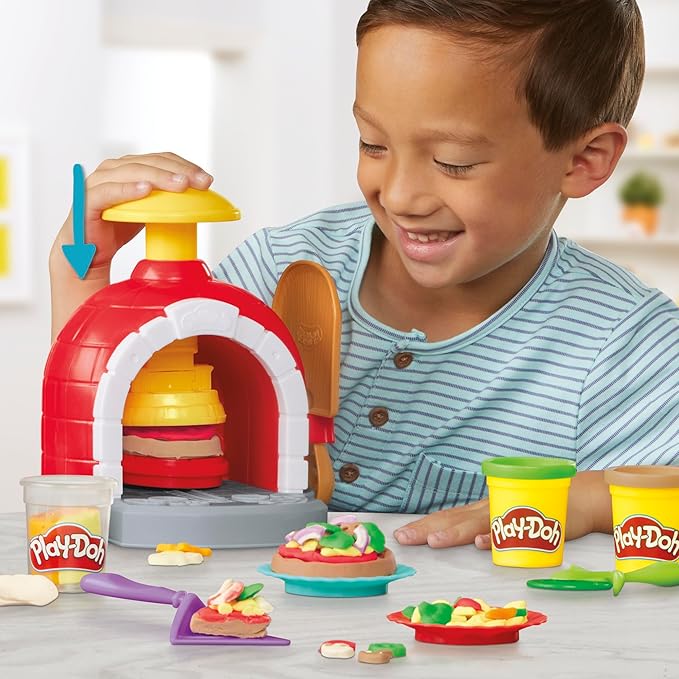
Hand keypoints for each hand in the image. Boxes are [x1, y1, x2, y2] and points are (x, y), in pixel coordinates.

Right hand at [51, 152, 212, 270]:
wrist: (89, 250)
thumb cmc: (117, 226)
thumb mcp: (149, 210)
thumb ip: (166, 199)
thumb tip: (198, 198)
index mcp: (129, 168)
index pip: (161, 159)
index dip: (185, 165)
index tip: (206, 179)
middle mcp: (114, 169)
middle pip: (150, 163)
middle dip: (178, 171)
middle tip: (199, 182)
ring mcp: (99, 182)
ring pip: (132, 172)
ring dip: (159, 177)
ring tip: (180, 184)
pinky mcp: (88, 200)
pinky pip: (109, 192)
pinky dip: (127, 189)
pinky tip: (145, 190)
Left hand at [393, 470, 610, 550]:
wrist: (582, 497)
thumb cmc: (542, 510)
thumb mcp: (510, 517)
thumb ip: (491, 528)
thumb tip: (473, 542)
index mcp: (483, 509)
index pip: (448, 516)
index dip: (425, 525)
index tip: (403, 535)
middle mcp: (491, 508)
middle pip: (454, 518)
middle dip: (427, 529)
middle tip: (404, 538)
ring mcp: (511, 513)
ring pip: (478, 523)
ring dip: (456, 533)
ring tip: (435, 541)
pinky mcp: (533, 521)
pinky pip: (514, 530)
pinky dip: (497, 536)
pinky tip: (483, 544)